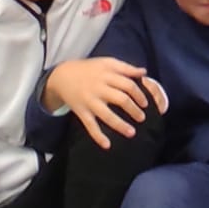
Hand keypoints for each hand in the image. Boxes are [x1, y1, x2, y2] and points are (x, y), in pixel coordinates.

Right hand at [43, 57, 167, 148]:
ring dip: (120, 125)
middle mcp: (99, 87)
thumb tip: (144, 72)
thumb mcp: (107, 62)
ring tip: (132, 133)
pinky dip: (98, 136)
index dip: (139, 94)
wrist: (62, 76)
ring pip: (107, 115)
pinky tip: (107, 145)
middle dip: (133, 110)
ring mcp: (90, 101)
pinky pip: (90, 125)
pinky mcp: (81, 111)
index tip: (146, 103)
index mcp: (108, 74)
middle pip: (121, 99)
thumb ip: (126, 68)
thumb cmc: (90, 69)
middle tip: (142, 118)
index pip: (128, 84)